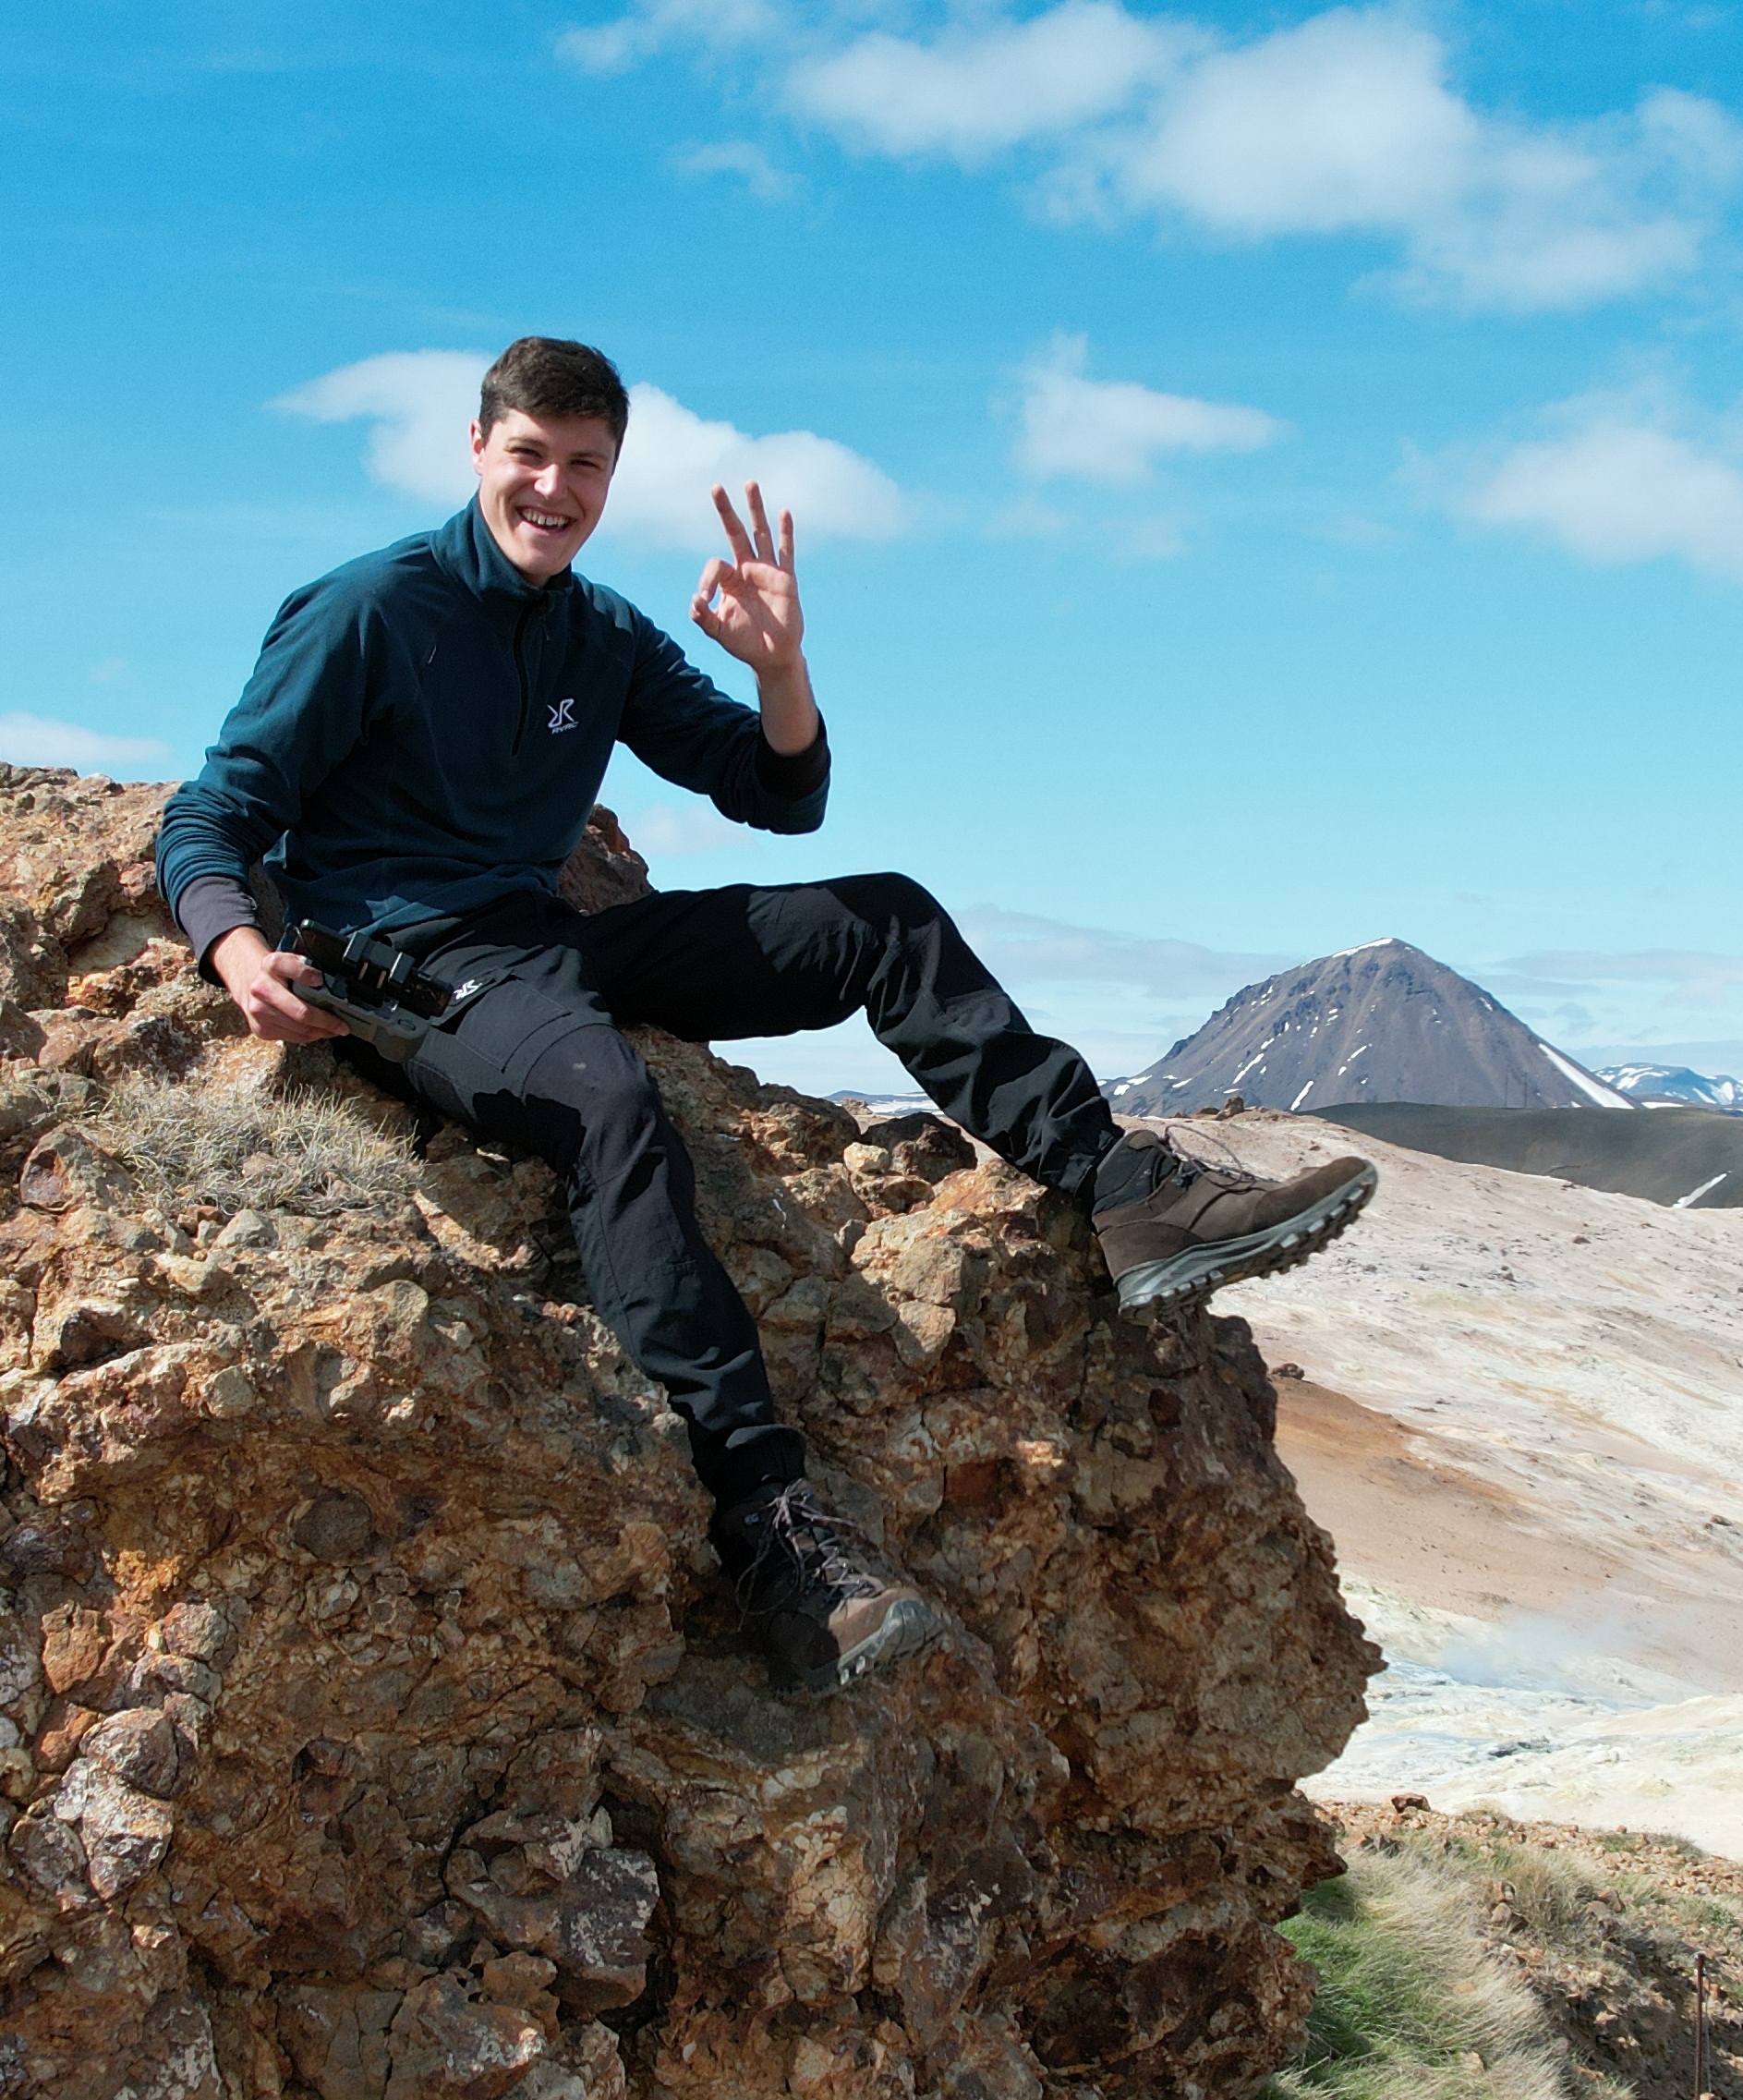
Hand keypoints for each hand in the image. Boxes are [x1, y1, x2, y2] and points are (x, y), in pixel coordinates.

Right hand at [209, 927, 349, 1044]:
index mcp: (271, 965)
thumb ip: (307, 967)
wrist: (248, 982)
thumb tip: (333, 985)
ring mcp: (258, 1011)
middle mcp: (261, 988)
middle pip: (300, 1012)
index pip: (288, 966)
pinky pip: (291, 1038)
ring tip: (334, 1030)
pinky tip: (319, 1032)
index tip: (320, 980)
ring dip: (321, 1032)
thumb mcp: (291, 961)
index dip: (305, 974)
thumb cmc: (278, 974)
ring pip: (298, 1029)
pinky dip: (309, 1036)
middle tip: (342, 1025)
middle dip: (326, 1021)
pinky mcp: (260, 1028)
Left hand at [690, 481, 802, 673]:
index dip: (706, 580)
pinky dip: (785, 533)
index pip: (715, 565)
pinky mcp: (785, 579)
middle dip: (725, 511)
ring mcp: (767, 571)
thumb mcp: (719, 632)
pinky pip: (785, 552)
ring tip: (750, 484)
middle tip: (715, 487)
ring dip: (755, 509)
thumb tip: (694, 600)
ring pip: (760, 534)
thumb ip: (704, 618)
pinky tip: (784, 513)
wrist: (772, 656)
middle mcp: (747, 569)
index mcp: (729, 580)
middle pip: (735, 533)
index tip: (704, 600)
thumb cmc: (745, 643)